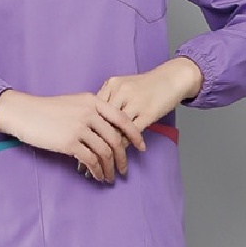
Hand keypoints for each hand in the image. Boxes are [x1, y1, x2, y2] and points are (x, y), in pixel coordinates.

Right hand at [0, 90, 146, 182]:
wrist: (24, 113)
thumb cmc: (47, 110)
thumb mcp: (74, 103)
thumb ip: (92, 113)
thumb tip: (107, 131)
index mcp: (93, 101)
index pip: (122, 119)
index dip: (135, 135)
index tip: (141, 148)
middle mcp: (89, 113)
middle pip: (115, 139)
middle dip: (122, 157)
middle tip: (124, 170)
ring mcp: (79, 127)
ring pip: (104, 152)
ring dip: (109, 168)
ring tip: (109, 177)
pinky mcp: (69, 142)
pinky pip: (90, 159)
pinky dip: (97, 170)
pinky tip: (97, 176)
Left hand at [76, 58, 202, 177]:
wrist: (172, 78)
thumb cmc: (146, 86)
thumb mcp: (124, 87)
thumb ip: (109, 101)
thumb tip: (92, 124)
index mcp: (111, 85)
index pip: (92, 111)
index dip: (83, 133)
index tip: (72, 149)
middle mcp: (120, 92)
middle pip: (100, 123)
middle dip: (90, 146)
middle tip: (80, 165)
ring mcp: (134, 102)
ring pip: (115, 131)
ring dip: (106, 152)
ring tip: (98, 168)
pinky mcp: (147, 113)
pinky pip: (131, 134)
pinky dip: (124, 148)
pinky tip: (119, 160)